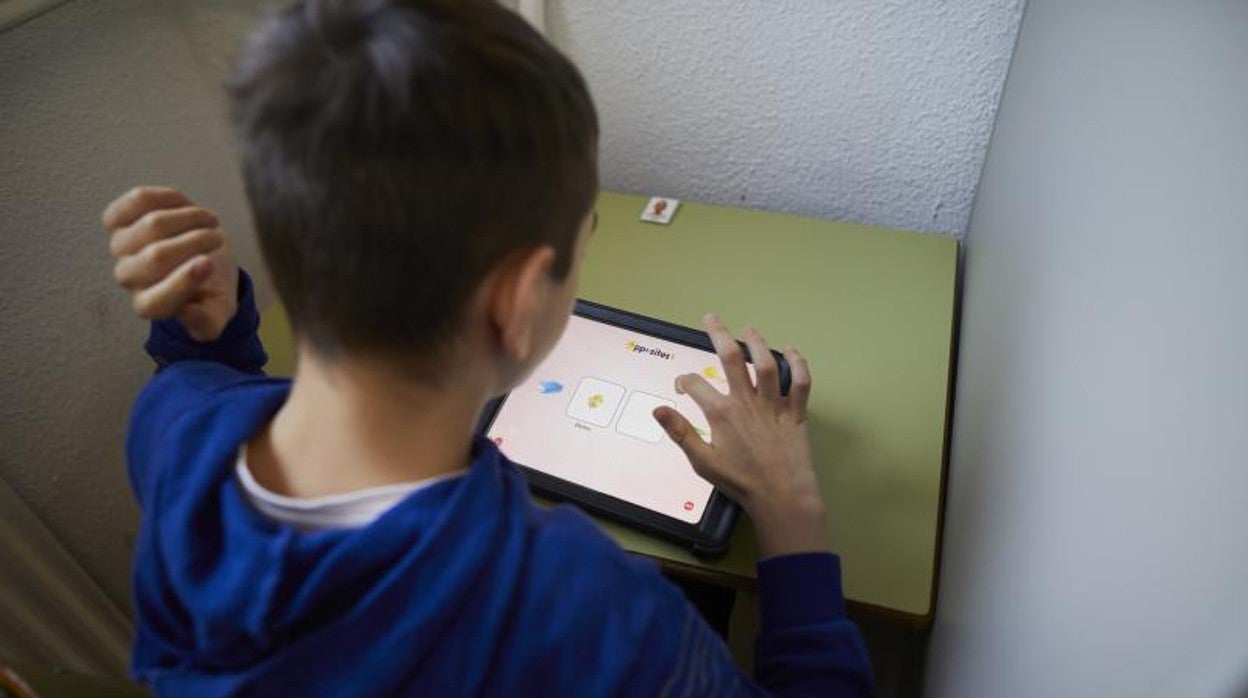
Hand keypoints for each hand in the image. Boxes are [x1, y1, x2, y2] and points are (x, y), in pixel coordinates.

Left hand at [102, 186, 238, 341]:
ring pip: (152, 224)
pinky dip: (168, 197)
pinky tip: (185, 204)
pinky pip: (138, 200)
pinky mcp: (119, 218)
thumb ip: (208, 322)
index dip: (182, 281)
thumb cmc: (211, 286)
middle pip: (157, 257)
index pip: (156, 300)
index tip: (209, 264)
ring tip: (210, 221)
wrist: (200, 259)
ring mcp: (121, 246)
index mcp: (151, 305)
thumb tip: (189, 311)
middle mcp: (129, 277)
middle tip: (218, 238)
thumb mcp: (219, 311)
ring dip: (189, 217)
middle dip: (196, 242)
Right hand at [652, 314, 828, 557]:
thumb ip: (680, 433)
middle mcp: (747, 402)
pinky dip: (798, 364)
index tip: (681, 386)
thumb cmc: (740, 482)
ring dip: (757, 342)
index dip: (684, 381)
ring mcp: (774, 405)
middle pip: (731, 358)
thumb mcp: (703, 462)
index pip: (695, 384)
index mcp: (721, 413)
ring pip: (767, 364)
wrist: (781, 497)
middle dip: (719, 334)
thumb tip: (657, 409)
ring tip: (748, 329)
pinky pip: (800, 382)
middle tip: (711, 318)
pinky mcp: (796, 412)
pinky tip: (792, 350)